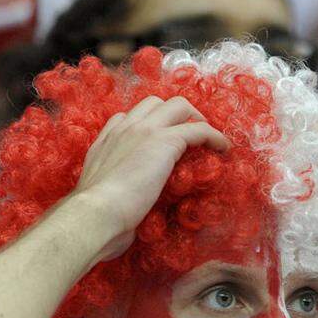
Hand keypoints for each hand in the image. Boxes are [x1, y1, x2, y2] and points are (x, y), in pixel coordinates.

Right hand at [72, 96, 229, 263]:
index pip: (129, 117)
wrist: (96, 213)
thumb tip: (118, 202)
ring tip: (209, 137)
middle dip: (176, 114)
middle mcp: (125, 128)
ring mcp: (145, 131)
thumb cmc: (94, 214)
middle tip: (191, 133)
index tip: (161, 138)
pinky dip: (214, 135)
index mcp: (106, 140)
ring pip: (179, 106)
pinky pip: (198, 129)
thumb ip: (109, 187)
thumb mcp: (96, 193)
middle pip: (156, 103)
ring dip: (197, 118)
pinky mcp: (166, 142)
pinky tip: (223, 148)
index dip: (150, 123)